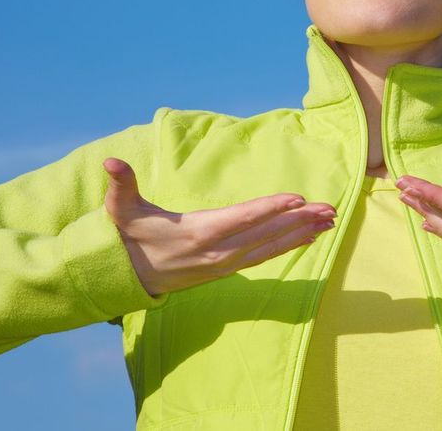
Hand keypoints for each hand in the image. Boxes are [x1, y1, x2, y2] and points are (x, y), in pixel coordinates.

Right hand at [102, 157, 336, 295]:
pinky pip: (265, 256)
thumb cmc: (129, 236)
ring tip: (330, 222)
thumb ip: (121, 184)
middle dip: (301, 220)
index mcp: (198, 232)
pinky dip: (289, 246)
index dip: (271, 208)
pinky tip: (309, 237)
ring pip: (271, 247)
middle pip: (266, 233)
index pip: (242, 218)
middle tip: (331, 209)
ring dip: (302, 233)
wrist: (127, 278)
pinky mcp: (228, 269)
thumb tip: (110, 163)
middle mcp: (218, 251)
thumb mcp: (121, 209)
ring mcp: (225, 263)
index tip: (298, 199)